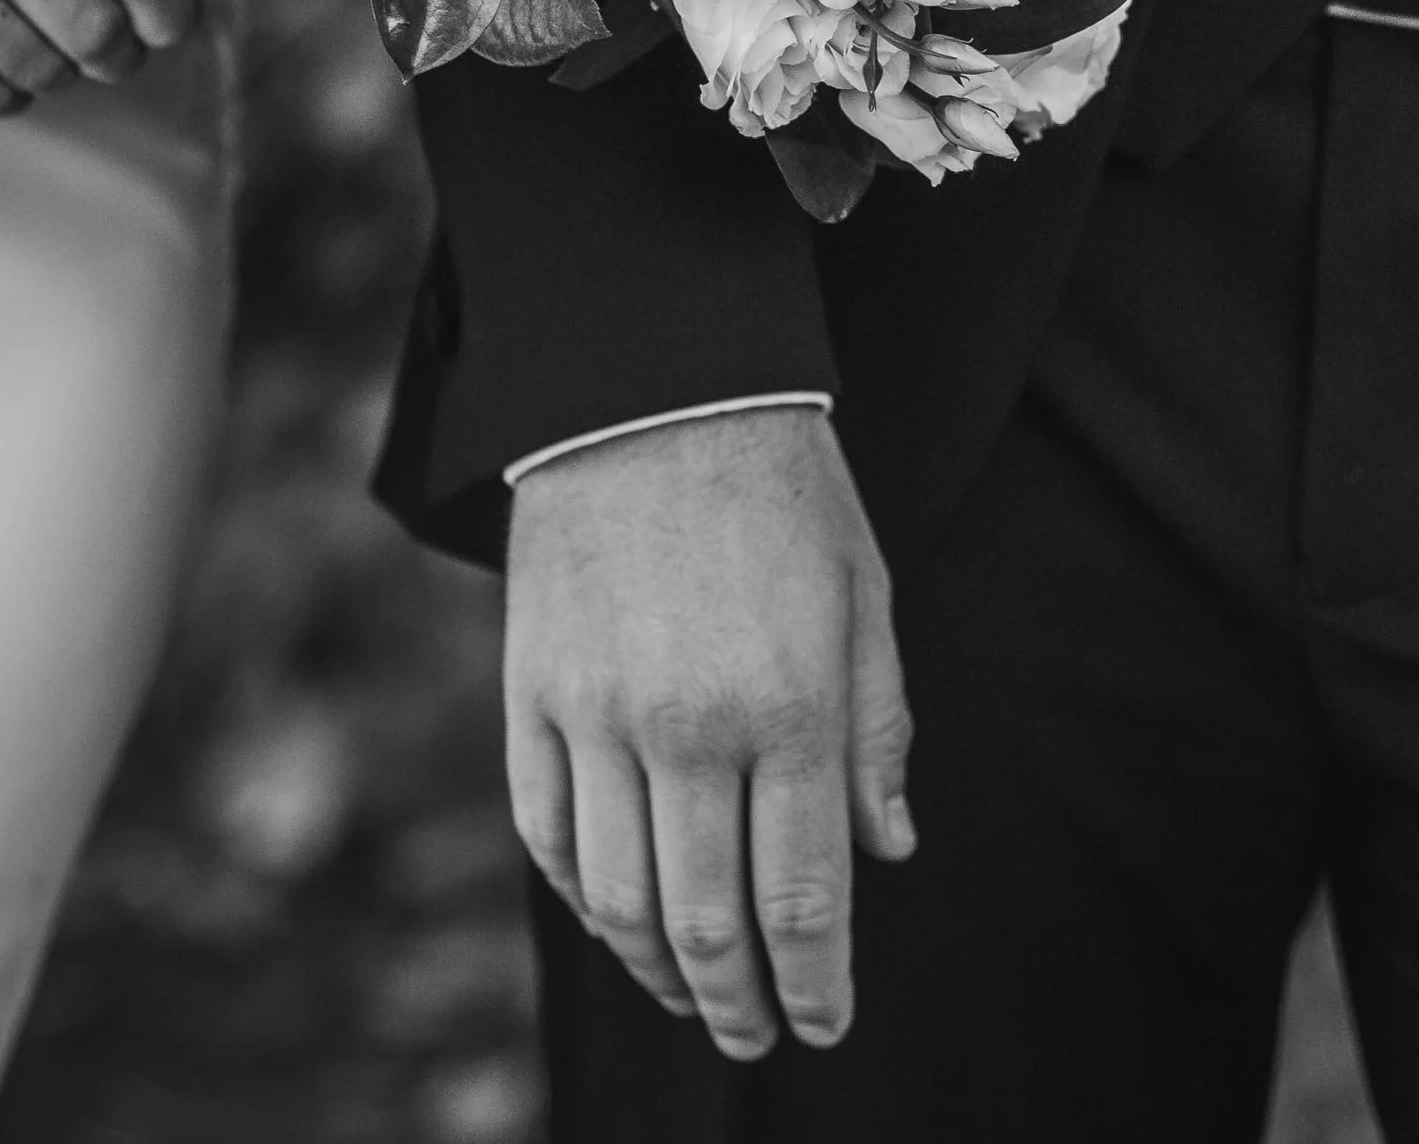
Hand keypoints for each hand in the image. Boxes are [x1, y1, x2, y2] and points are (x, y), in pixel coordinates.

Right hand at [504, 404, 914, 1061]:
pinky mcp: (532, 691)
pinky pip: (547, 833)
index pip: (804, 899)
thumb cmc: (780, 484)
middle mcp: (688, 726)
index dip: (817, 985)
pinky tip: (615, 917)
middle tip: (756, 1035)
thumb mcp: (864, 594)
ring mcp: (597, 713)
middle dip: (739, 1001)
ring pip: (619, 900)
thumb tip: (886, 849)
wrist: (653, 381)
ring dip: (657, 971)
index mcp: (788, 704)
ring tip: (691, 995)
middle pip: (707, 922)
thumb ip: (875, 730)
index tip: (825, 1025)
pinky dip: (581, 897)